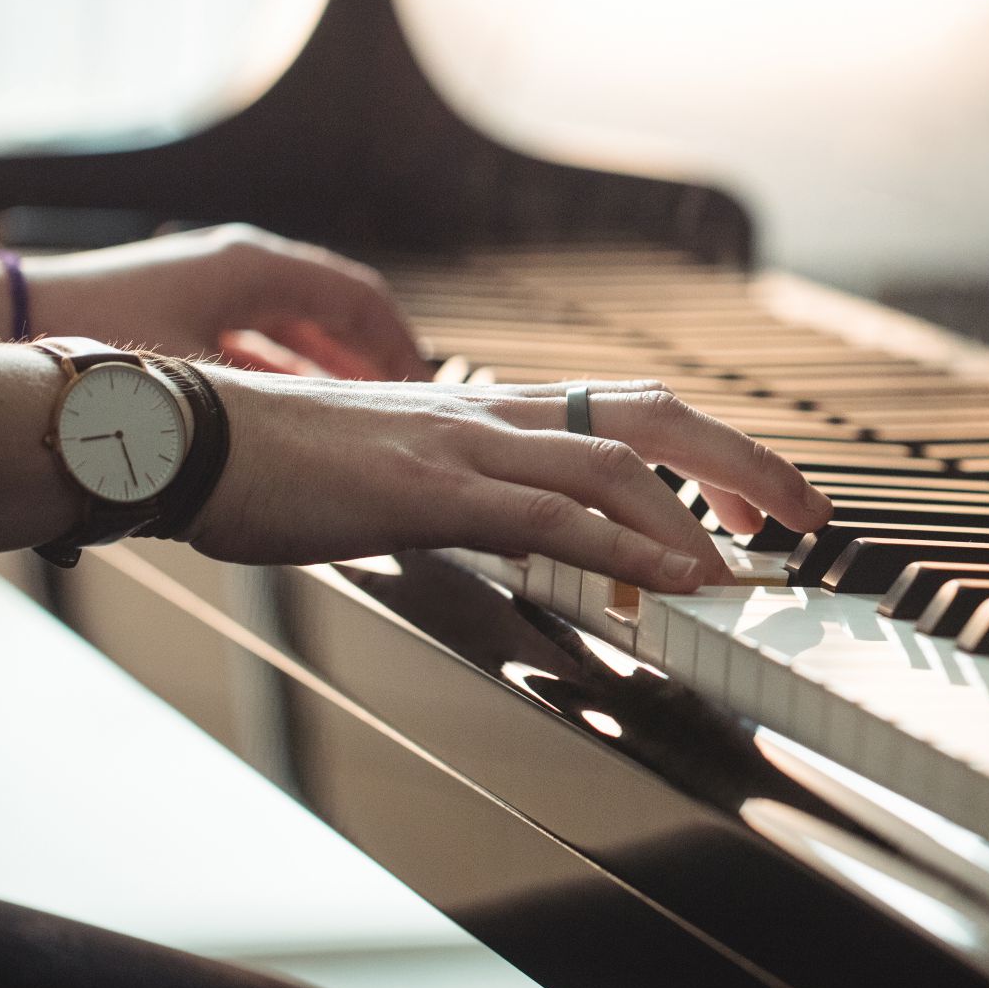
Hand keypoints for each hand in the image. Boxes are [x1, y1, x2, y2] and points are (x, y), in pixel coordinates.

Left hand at [0, 224, 426, 379]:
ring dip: (330, 365)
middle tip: (404, 403)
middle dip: (370, 358)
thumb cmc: (97, 343)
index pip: (358, 298)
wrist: (2, 320)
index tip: (425, 386)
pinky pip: (259, 335)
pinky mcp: (182, 307)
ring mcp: (209, 283)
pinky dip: (288, 368)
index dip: (399, 344)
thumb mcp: (201, 378)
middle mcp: (238, 265)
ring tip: (361, 410)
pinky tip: (295, 408)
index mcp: (254, 267)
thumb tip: (333, 439)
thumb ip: (272, 404)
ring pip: (294, 324)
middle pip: (332, 309)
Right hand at [191, 374, 832, 590]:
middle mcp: (492, 413)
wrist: (184, 435)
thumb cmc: (277, 462)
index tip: (754, 499)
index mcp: (489, 409)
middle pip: (653, 415)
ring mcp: (463, 446)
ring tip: (753, 562)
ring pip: (616, 460)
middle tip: (804, 515)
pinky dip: (621, 544)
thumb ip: (463, 493)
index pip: (627, 410)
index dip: (705, 448)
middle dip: (742, 462)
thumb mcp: (392, 472)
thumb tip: (516, 530)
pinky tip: (668, 577)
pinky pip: (545, 513)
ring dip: (698, 512)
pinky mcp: (426, 490)